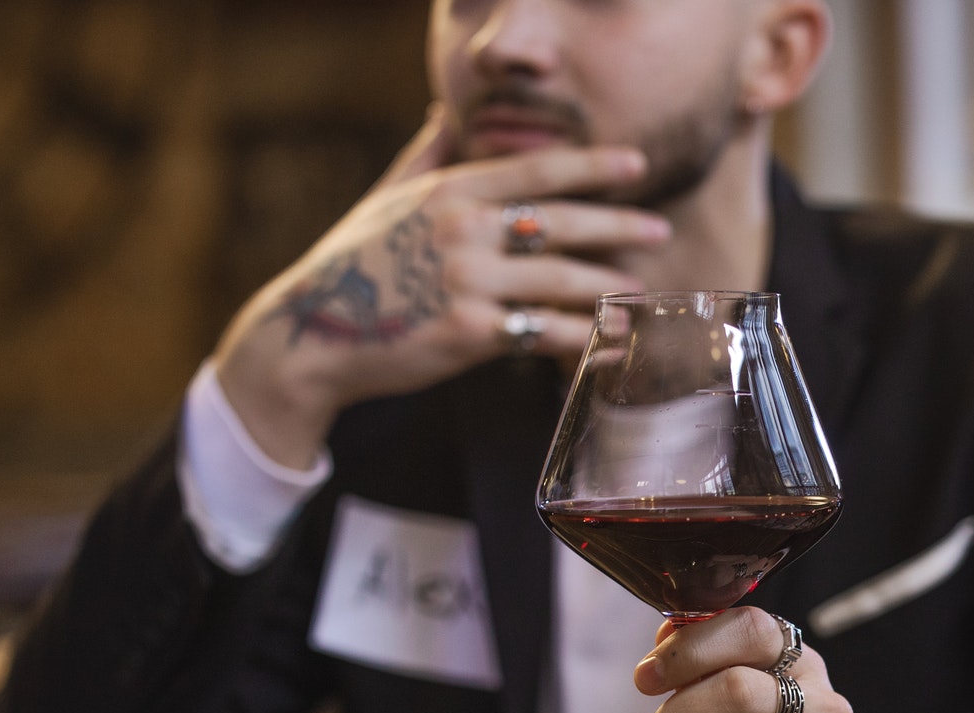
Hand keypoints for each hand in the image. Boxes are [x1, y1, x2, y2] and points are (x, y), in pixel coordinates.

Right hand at [215, 105, 671, 468]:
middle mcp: (462, 230)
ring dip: (608, 287)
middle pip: (562, 223)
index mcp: (449, 191)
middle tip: (660, 230)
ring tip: (639, 292)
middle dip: (620, 225)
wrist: (312, 332)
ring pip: (562, 281)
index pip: (538, 170)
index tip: (638, 164)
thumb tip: (445, 110)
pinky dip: (583, 339)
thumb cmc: (354, 263)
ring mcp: (468, 281)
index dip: (594, 166)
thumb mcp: (386, 198)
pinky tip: (612, 342)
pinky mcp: (470, 334)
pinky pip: (544, 332)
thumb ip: (426, 155)